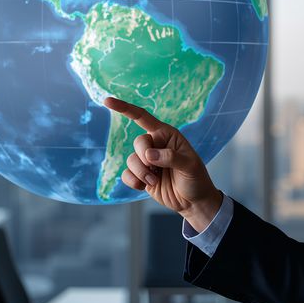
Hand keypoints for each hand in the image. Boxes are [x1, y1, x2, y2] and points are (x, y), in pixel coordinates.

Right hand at [102, 96, 223, 229]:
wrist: (193, 201)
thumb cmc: (196, 179)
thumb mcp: (189, 166)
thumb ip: (171, 157)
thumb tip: (148, 155)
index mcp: (167, 134)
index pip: (143, 117)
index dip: (125, 108)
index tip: (107, 101)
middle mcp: (155, 145)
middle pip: (138, 142)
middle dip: (144, 157)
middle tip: (156, 170)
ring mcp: (147, 161)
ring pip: (131, 160)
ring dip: (141, 173)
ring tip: (155, 181)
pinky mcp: (141, 175)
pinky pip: (127, 174)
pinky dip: (133, 181)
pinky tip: (144, 187)